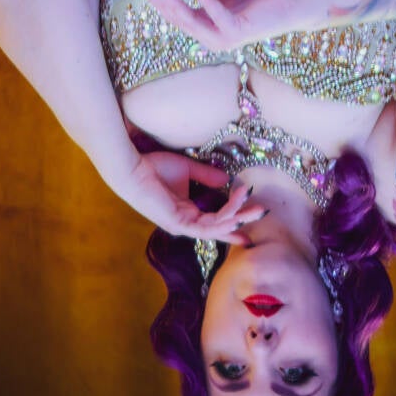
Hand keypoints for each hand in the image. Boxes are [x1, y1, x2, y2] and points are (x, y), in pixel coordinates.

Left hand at [117, 150, 264, 238]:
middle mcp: (186, 223)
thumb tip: (227, 179)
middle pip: (220, 227)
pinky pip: (208, 224)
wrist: (133, 168)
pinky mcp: (179, 222)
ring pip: (217, 227)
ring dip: (237, 216)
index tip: (250, 225)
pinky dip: (225, 216)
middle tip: (262, 214)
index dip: (232, 224)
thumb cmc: (154, 168)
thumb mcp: (187, 170)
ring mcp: (182, 225)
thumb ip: (207, 176)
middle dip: (242, 221)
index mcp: (186, 213)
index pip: (214, 222)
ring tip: (255, 206)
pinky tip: (237, 207)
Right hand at [144, 0, 298, 51]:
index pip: (173, 11)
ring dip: (176, 2)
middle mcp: (210, 36)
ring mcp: (223, 38)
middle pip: (177, 18)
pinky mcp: (238, 33)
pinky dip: (206, 2)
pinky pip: (217, 17)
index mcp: (204, 25)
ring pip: (192, 21)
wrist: (289, 0)